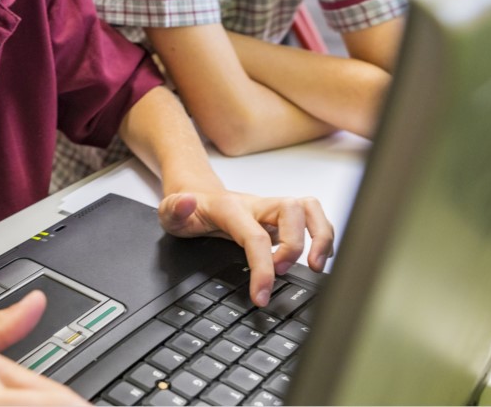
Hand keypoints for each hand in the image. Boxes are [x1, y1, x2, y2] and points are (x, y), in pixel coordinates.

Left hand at [158, 191, 333, 306]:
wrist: (196, 195)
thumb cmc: (187, 209)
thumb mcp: (168, 211)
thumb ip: (174, 208)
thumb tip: (187, 203)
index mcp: (231, 209)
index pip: (254, 236)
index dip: (262, 267)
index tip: (261, 295)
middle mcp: (257, 206)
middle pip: (292, 211)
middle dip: (295, 246)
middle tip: (282, 273)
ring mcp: (271, 211)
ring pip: (309, 208)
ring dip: (321, 235)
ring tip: (316, 265)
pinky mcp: (281, 219)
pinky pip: (312, 218)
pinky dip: (322, 236)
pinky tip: (316, 258)